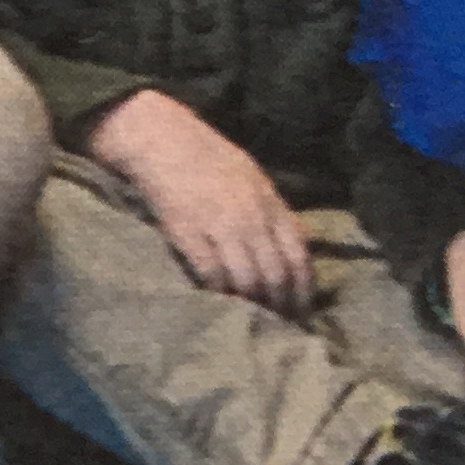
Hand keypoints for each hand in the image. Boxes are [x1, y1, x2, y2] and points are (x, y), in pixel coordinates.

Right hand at [83, 95, 312, 314]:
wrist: (160, 139)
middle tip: (278, 326)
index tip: (302, 311)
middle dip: (280, 306)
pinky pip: (211, 275)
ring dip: (252, 306)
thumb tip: (299, 244)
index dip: (304, 289)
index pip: (299, 255)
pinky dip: (219, 294)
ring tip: (251, 320)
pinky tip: (220, 303)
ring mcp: (219, 225)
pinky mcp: (188, 234)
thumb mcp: (252, 177)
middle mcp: (250, 217)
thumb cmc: (207, 156)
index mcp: (269, 202)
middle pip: (275, 274)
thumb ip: (275, 211)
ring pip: (247, 280)